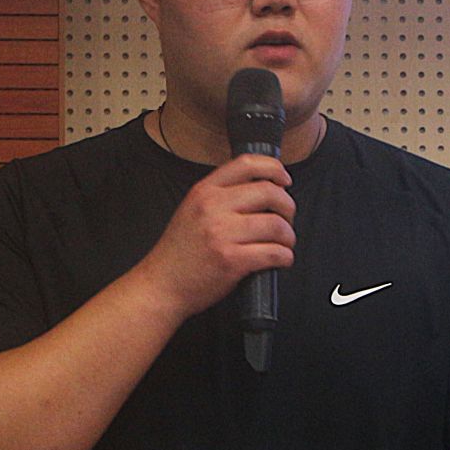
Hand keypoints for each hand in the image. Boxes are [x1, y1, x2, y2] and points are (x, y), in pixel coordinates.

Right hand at [133, 153, 295, 319]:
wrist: (161, 285)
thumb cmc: (179, 253)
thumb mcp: (192, 210)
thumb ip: (220, 197)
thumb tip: (262, 191)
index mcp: (204, 191)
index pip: (247, 164)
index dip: (274, 169)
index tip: (284, 181)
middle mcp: (213, 207)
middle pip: (270, 192)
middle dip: (288, 206)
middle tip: (286, 220)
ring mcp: (222, 234)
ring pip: (276, 224)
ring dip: (288, 236)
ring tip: (283, 243)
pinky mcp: (232, 260)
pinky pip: (274, 252)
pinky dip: (284, 257)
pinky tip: (280, 259)